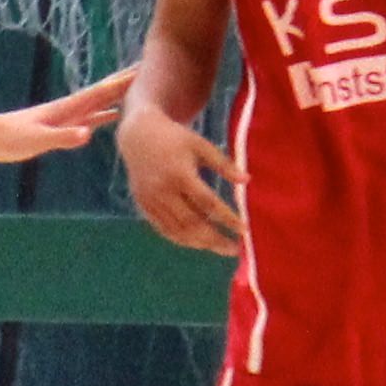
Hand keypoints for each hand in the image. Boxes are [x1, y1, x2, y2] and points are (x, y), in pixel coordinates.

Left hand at [0, 66, 137, 165]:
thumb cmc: (10, 139)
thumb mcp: (37, 140)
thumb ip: (62, 137)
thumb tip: (86, 134)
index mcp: (68, 109)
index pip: (102, 92)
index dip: (123, 82)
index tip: (145, 71)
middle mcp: (70, 109)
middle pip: (104, 92)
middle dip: (126, 81)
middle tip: (150, 70)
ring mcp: (67, 117)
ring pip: (100, 103)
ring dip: (119, 96)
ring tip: (139, 90)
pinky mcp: (61, 127)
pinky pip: (89, 119)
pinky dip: (104, 115)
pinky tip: (113, 117)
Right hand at [115, 100, 245, 258]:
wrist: (138, 136)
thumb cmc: (175, 139)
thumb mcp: (201, 145)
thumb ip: (224, 164)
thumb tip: (247, 181)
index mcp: (179, 174)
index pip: (207, 203)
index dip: (227, 218)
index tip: (244, 230)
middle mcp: (162, 191)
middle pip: (191, 223)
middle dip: (215, 238)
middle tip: (235, 249)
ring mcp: (150, 201)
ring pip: (176, 230)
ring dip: (200, 243)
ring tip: (220, 248)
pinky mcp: (143, 206)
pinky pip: (164, 229)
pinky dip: (182, 239)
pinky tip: (199, 243)